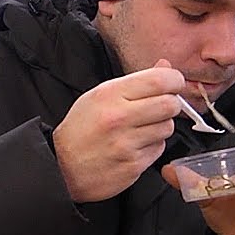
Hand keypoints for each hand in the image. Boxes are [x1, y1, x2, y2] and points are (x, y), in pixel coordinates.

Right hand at [52, 62, 184, 201]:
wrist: (61, 168)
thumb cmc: (80, 130)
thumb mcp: (99, 96)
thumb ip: (135, 82)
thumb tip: (165, 67)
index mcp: (109, 95)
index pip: (160, 80)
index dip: (174, 80)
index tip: (171, 85)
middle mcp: (118, 118)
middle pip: (170, 104)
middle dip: (170, 105)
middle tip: (158, 108)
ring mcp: (126, 144)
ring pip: (167, 128)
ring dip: (159, 128)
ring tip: (139, 130)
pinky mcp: (133, 165)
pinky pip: (159, 149)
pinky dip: (152, 147)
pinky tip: (134, 147)